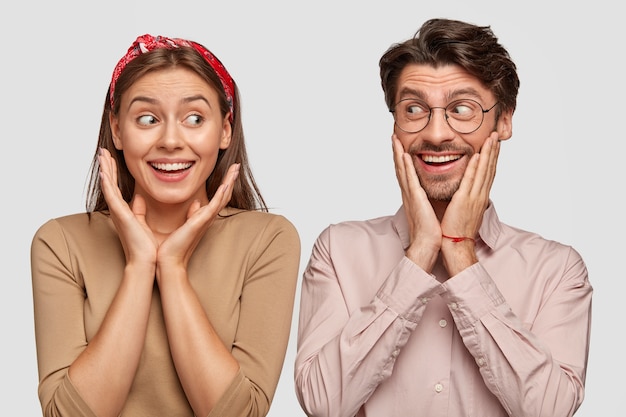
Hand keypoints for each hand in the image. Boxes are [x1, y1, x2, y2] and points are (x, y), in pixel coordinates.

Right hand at [98, 148, 157, 267]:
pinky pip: (112, 196)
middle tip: (103, 151)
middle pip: (110, 184)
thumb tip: (140, 197)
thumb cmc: (146, 246)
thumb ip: (140, 209)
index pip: (117, 187)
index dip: (114, 172)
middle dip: (107, 167)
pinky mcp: (120, 216)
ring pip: (108, 186)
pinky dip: (107, 184)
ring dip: (105, 170)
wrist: (146, 261)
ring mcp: (118, 213)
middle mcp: (119, 211)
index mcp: (124, 212)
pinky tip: (104, 172)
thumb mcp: (144, 222)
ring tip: (102, 155)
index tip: (112, 159)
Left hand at [155, 163, 240, 275]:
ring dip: (229, 182)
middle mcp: (207, 218)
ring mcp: (205, 220)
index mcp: (202, 218)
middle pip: (224, 195)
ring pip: (223, 197)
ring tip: (235, 169)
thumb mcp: (180, 224)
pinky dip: (221, 194)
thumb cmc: (171, 246)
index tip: (227, 171)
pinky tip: (226, 183)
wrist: (168, 262)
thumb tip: (195, 203)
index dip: (223, 184)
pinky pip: (214, 205)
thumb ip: (189, 213)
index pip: (217, 197)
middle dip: (230, 179)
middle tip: (236, 166)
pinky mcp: (201, 222)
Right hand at [392, 135, 440, 271]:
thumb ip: (427, 202)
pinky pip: (410, 178)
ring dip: (397, 154)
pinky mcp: (415, 198)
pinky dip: (406, 166)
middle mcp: (408, 194)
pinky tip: (404, 155)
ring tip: (395, 140)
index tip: (400, 147)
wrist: (426, 245)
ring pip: (402, 170)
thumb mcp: (428, 212)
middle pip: (400, 169)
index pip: (406, 174)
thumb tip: (430, 197)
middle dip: (396, 152)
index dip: (402, 160)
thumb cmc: (429, 232)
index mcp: (412, 197)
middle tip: (394, 137)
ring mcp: (410, 195)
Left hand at [439, 133, 499, 274]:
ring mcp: (474, 197)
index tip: (494, 145)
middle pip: (490, 169)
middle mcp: (480, 195)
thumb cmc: (456, 230)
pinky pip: (471, 180)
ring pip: (484, 171)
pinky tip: (478, 155)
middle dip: (494, 151)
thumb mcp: (464, 211)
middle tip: (496, 135)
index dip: (492, 158)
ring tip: (491, 139)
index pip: (488, 174)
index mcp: (479, 198)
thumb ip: (466, 199)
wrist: (456, 245)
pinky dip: (475, 167)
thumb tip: (465, 192)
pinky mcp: (464, 200)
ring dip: (488, 153)